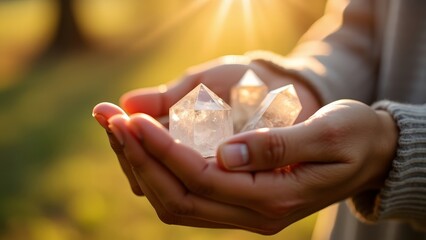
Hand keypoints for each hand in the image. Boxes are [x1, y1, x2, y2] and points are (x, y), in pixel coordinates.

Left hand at [96, 99, 397, 234]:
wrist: (371, 156)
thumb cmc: (355, 137)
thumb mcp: (328, 133)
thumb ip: (278, 146)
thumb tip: (227, 153)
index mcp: (275, 198)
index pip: (202, 178)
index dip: (162, 150)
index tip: (132, 121)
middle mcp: (254, 214)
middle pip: (179, 198)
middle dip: (139, 159)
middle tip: (111, 122)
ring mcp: (245, 211)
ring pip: (178, 202)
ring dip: (143, 167)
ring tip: (119, 131)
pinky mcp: (240, 201)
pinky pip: (189, 195)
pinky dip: (161, 171)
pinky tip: (146, 147)